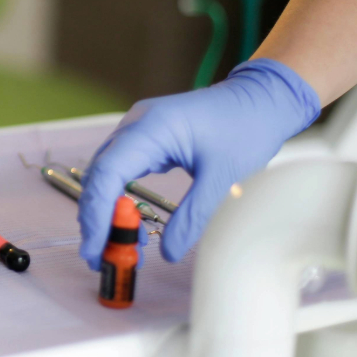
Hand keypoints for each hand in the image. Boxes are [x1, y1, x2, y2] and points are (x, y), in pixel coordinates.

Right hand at [78, 59, 320, 269]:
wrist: (261, 99)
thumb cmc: (246, 128)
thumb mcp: (223, 178)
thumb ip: (193, 217)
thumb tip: (168, 252)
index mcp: (151, 128)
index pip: (107, 173)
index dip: (96, 214)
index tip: (95, 248)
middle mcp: (135, 125)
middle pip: (99, 176)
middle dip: (96, 218)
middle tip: (102, 257)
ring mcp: (137, 130)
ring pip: (105, 174)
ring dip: (106, 210)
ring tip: (119, 245)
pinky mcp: (144, 138)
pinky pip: (119, 170)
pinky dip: (118, 198)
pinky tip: (129, 221)